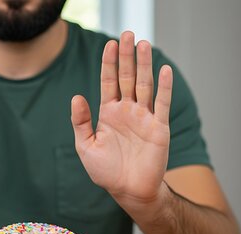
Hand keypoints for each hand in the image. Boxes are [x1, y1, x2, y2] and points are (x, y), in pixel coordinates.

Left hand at [71, 31, 172, 205]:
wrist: (129, 191)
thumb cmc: (106, 171)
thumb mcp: (86, 146)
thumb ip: (80, 122)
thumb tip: (76, 97)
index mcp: (109, 113)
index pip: (109, 82)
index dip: (109, 63)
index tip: (109, 44)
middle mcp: (127, 111)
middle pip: (127, 78)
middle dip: (127, 57)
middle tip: (128, 34)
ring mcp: (144, 118)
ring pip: (144, 85)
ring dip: (144, 65)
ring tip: (143, 44)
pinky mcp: (158, 128)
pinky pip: (162, 104)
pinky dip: (164, 87)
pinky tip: (164, 69)